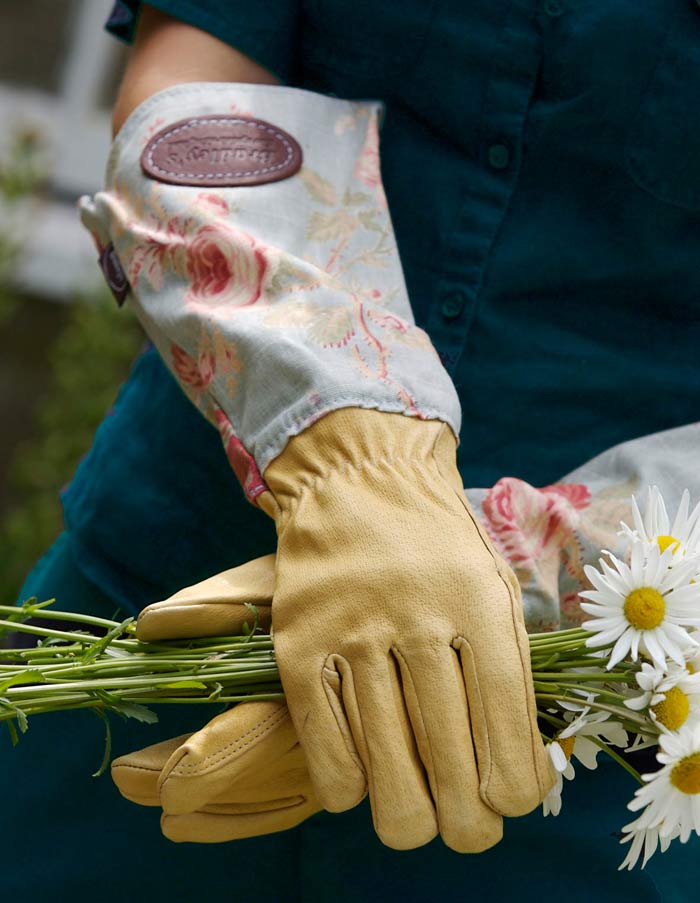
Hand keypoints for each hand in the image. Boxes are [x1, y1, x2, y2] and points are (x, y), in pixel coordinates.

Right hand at [137, 408, 552, 851]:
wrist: (359, 480)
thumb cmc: (437, 547)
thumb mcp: (494, 588)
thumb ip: (509, 672)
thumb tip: (513, 774)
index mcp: (479, 604)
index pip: (506, 729)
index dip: (513, 791)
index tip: (507, 804)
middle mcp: (416, 620)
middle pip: (450, 766)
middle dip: (467, 826)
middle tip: (467, 831)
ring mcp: (351, 634)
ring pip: (386, 772)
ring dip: (409, 817)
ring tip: (419, 818)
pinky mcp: (298, 646)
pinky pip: (326, 752)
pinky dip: (348, 787)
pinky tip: (362, 781)